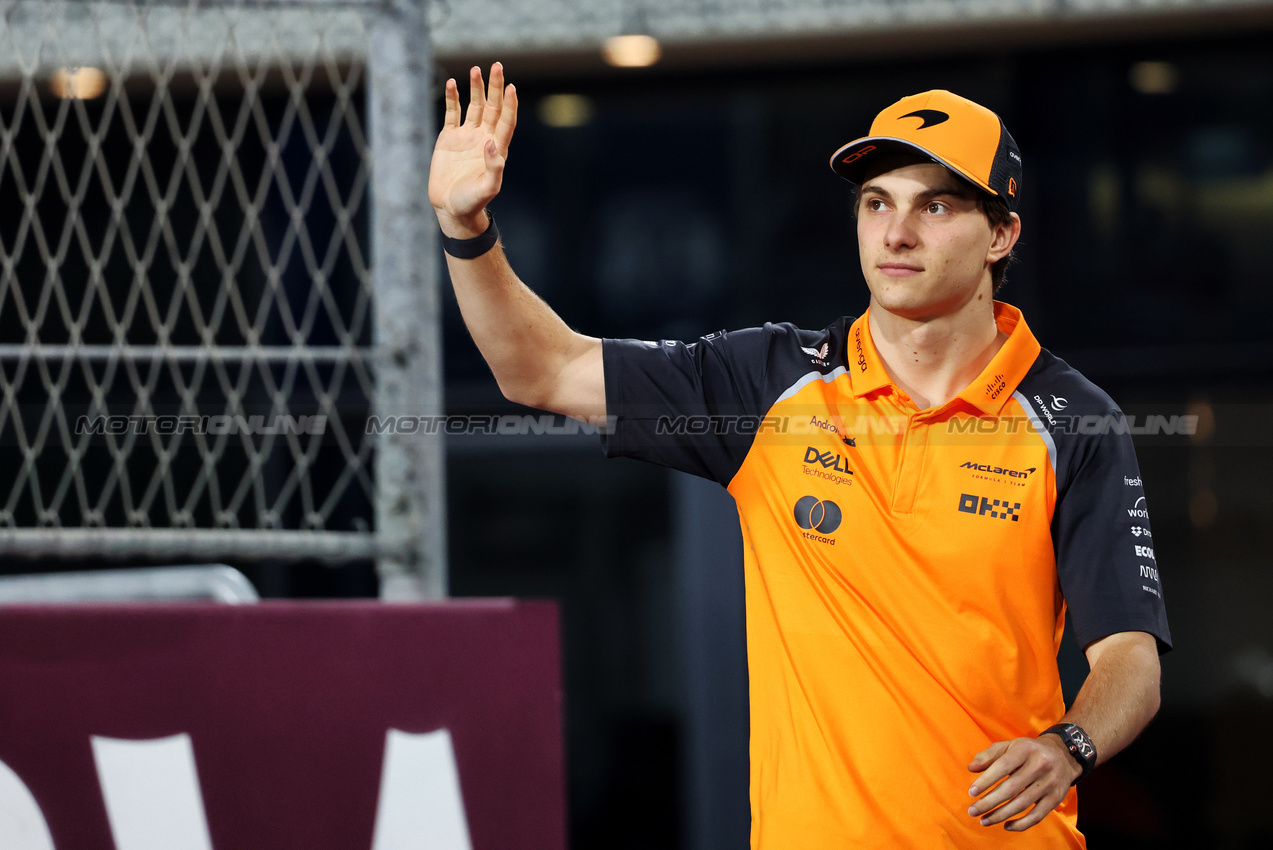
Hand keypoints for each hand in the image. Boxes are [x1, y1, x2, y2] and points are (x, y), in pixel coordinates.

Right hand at [429, 63, 517, 237]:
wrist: (451, 209)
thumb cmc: (472, 202)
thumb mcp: (488, 188)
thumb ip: (493, 167)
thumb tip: (492, 143)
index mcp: (496, 148)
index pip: (506, 120)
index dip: (509, 104)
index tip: (510, 87)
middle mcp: (483, 138)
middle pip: (492, 107)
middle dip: (495, 87)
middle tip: (497, 66)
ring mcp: (466, 137)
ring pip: (473, 106)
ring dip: (476, 88)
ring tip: (476, 69)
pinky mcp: (448, 138)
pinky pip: (452, 113)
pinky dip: (452, 98)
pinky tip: (451, 83)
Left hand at [965, 735, 1080, 830]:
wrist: (1063, 755)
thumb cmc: (1028, 751)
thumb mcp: (1010, 746)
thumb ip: (989, 755)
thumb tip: (971, 768)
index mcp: (1025, 750)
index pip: (1002, 767)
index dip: (986, 780)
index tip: (971, 792)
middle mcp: (1039, 766)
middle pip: (1010, 789)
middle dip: (989, 802)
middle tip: (972, 811)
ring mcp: (1049, 783)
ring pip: (1022, 804)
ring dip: (1000, 815)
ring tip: (984, 820)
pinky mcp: (1055, 798)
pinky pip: (1037, 816)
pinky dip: (1021, 824)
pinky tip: (1006, 826)